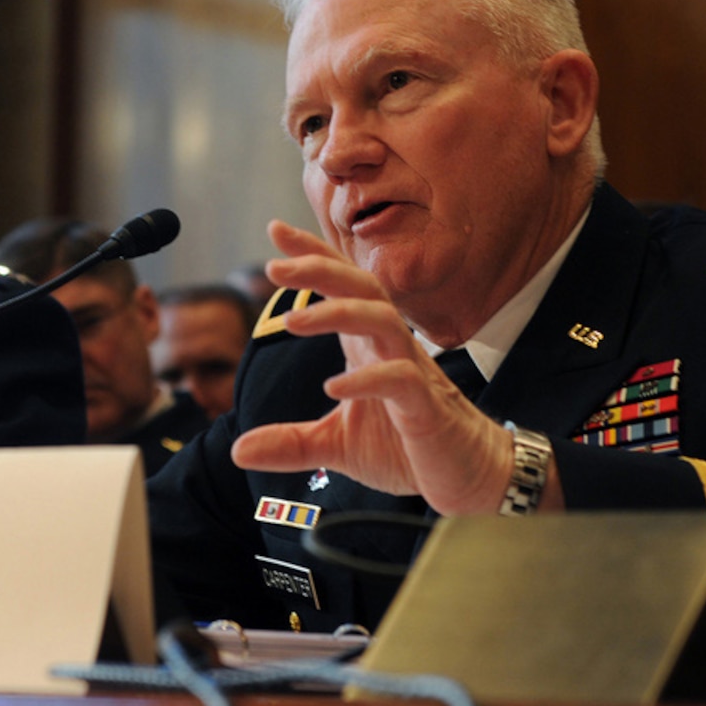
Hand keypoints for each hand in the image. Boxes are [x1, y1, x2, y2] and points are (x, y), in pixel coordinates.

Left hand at [229, 220, 537, 514]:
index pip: (342, 286)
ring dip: (339, 314)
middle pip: (362, 288)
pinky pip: (400, 380)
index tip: (275, 228)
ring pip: (383, 320)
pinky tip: (334, 388)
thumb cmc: (407, 448)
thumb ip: (290, 442)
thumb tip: (237, 450)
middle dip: (320, 269)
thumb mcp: (337, 446)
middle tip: (275, 266)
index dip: (313, 255)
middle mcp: (391, 348)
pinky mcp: (427, 408)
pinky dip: (366, 381)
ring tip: (294, 321)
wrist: (467, 477)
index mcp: (369, 345)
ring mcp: (413, 374)